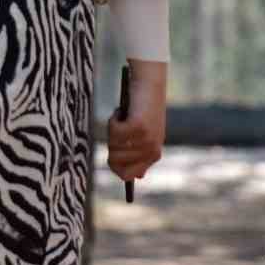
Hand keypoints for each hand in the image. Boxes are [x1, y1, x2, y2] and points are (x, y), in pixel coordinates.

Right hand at [107, 60, 165, 181]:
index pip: (127, 176)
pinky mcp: (138, 127)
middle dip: (111, 143)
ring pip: (112, 145)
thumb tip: (136, 178)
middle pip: (115, 161)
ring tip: (124, 117)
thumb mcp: (143, 136)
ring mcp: (146, 140)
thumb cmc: (144, 110)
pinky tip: (123, 111)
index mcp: (154, 155)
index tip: (112, 156)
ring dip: (112, 129)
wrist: (151, 85)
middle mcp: (151, 150)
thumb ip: (139, 156)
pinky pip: (113, 130)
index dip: (115, 166)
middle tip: (120, 128)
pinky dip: (113, 119)